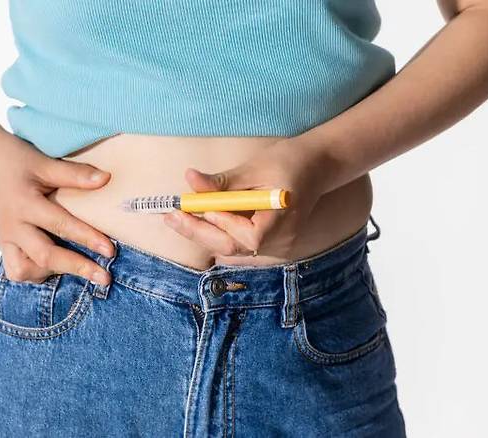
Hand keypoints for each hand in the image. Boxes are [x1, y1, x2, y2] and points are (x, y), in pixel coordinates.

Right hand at [0, 130, 114, 284]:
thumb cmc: (18, 160)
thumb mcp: (45, 163)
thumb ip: (74, 174)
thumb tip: (106, 179)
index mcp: (24, 204)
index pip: (60, 225)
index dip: (87, 238)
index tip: (110, 250)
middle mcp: (12, 227)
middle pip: (44, 256)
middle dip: (77, 267)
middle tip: (105, 278)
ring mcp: (5, 239)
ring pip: (24, 270)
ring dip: (53, 272)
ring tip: (79, 266)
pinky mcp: (4, 245)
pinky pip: (17, 270)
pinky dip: (37, 272)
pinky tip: (56, 265)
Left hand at [162, 138, 332, 260]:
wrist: (317, 165)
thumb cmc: (290, 161)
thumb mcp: (255, 167)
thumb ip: (223, 182)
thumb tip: (190, 180)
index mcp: (282, 223)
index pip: (246, 238)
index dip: (219, 223)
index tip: (194, 206)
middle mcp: (280, 243)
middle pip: (232, 249)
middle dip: (198, 232)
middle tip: (170, 217)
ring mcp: (275, 247)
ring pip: (231, 248)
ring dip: (203, 233)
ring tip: (177, 217)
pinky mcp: (268, 244)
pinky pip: (236, 244)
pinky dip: (216, 232)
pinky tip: (197, 220)